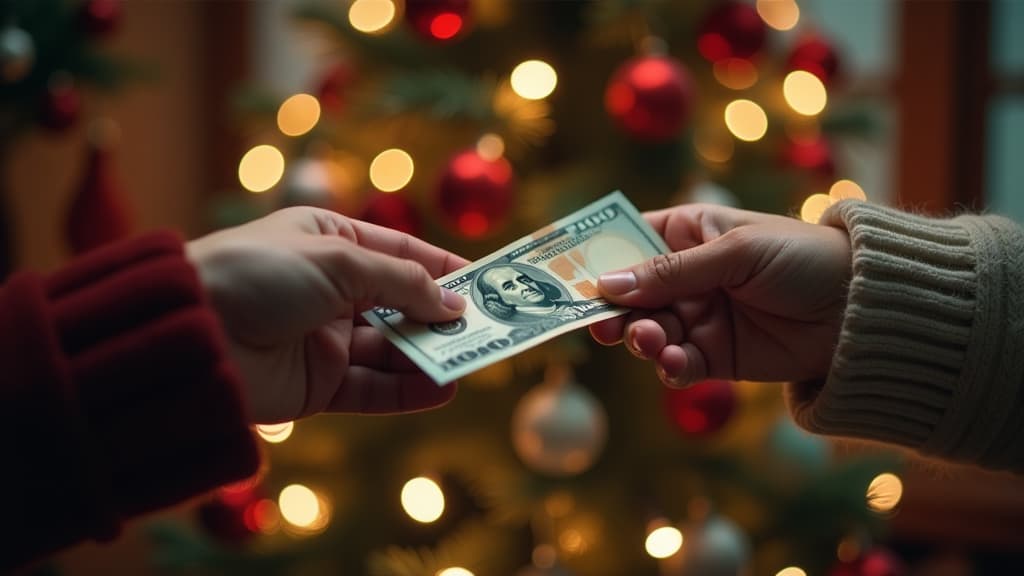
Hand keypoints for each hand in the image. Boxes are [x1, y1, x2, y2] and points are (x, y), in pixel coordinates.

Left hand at [186, 207, 467, 422]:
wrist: (189, 333)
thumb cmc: (258, 272)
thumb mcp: (339, 260)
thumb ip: (402, 282)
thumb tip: (453, 302)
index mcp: (329, 240)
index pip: (400, 252)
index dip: (442, 267)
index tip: (486, 282)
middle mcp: (329, 289)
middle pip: (400, 304)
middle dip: (441, 316)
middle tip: (489, 327)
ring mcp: (323, 339)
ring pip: (391, 349)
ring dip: (430, 355)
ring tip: (471, 359)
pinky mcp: (316, 385)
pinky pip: (372, 388)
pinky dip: (408, 390)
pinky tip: (442, 388)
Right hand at [590, 203, 850, 387]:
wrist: (864, 309)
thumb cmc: (804, 258)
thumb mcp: (736, 253)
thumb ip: (671, 272)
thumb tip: (605, 285)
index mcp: (688, 232)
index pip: (628, 242)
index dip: (596, 258)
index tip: (563, 277)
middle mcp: (687, 276)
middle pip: (630, 294)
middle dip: (614, 310)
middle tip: (602, 324)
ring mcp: (699, 317)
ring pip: (649, 332)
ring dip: (642, 340)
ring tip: (651, 342)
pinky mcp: (716, 356)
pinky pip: (678, 365)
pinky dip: (670, 368)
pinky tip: (675, 365)